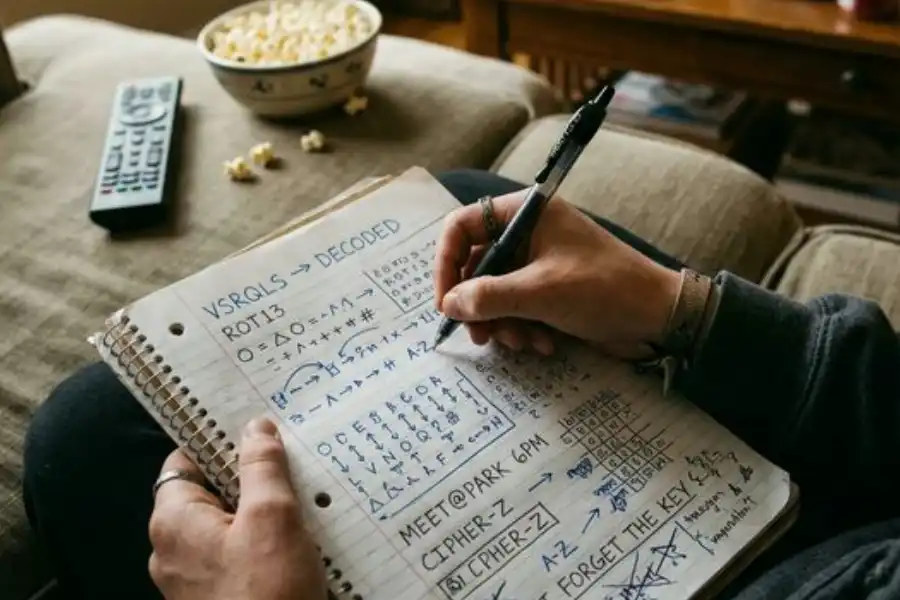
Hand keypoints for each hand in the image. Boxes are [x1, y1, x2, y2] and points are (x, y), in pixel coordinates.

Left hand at [149, 418, 326, 599]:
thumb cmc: (266, 592)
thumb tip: (255, 428)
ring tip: (301, 494)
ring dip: (261, 509)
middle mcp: (174, 549)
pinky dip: (263, 541)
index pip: (184, 461)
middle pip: (210, 491)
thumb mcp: (272, 517)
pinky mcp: (219, 597)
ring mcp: (194, 579)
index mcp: (173, 521)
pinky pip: (238, 555)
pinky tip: (298, 537)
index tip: (253, 428)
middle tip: (288, 458)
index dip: (217, 440)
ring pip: (228, 524)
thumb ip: (261, 467)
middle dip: (248, 475)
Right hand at [434, 190, 680, 358]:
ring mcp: (539, 261)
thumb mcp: (540, 293)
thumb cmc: (604, 290)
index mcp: (526, 213)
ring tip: (523, 343)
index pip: (463, 226)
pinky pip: (516, 306)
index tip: (447, 302)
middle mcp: (528, 232)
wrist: (659, 317)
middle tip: (480, 336)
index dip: (447, 264)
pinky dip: (522, 327)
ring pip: (494, 292)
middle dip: (479, 305)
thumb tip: (449, 304)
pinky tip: (543, 344)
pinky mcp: (549, 288)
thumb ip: (488, 296)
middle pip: (476, 265)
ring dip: (503, 323)